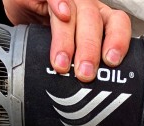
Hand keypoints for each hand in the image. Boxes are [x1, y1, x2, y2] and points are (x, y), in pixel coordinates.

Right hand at [1, 0, 131, 81]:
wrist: (24, 7)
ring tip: (62, 64)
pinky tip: (60, 14)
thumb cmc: (51, 33)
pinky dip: (58, 3)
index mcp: (100, 20)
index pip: (118, 25)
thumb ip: (81, 67)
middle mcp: (86, 8)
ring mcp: (67, 0)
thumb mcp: (71, 51)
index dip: (118, 41)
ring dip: (69, 40)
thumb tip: (89, 98)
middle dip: (90, 50)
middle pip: (95, 22)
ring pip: (75, 13)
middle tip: (84, 74)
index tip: (111, 63)